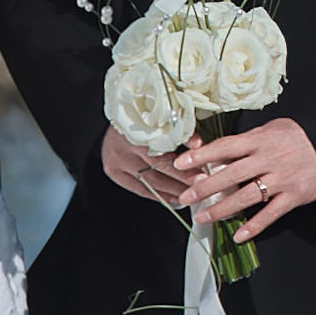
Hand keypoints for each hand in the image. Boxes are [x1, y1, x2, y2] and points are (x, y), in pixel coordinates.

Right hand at [97, 125, 229, 220]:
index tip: (202, 176)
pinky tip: (172, 199)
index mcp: (135, 131)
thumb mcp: (164, 117)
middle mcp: (123, 147)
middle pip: (156, 171)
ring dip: (171, 192)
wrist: (119, 114)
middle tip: (200, 188)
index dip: (184, 167)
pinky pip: (138, 188)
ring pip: (148, 183)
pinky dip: (157, 195)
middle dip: (181, 182)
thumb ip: (181, 131)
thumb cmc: (145, 115)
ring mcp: (115, 161)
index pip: (163, 155)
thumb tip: (198, 145)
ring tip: (189, 196)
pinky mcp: (113, 171)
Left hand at [194, 116, 315, 241]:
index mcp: (260, 141)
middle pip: (230, 175)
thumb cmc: (300, 136)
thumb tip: (220, 150)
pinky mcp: (294, 196)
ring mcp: (281, 180)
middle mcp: (268, 160)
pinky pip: (271, 214)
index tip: (181, 164)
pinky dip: (255, 226)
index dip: (201, 156)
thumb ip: (249, 139)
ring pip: (246, 197)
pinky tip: (239, 235)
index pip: (225, 147)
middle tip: (186, 197)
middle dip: (205, 187)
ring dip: (222, 209)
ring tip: (203, 217)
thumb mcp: (273, 128)